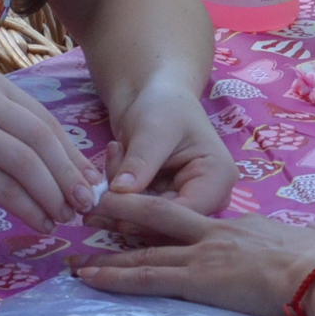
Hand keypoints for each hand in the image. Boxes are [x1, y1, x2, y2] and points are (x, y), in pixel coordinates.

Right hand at [0, 72, 102, 230]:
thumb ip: (20, 140)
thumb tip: (76, 172)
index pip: (46, 122)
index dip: (74, 155)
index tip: (92, 182)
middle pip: (42, 140)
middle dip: (69, 176)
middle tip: (87, 204)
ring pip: (27, 166)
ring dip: (53, 196)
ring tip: (66, 218)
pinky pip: (6, 189)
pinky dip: (30, 210)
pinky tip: (41, 224)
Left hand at [71, 190, 314, 315]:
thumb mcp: (314, 242)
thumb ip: (307, 241)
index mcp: (242, 227)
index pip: (193, 220)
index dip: (163, 218)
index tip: (143, 219)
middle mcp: (215, 234)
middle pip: (157, 219)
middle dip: (121, 218)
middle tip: (91, 218)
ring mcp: (204, 255)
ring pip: (144, 251)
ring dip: (107, 257)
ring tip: (75, 261)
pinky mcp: (198, 279)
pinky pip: (148, 278)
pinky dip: (116, 277)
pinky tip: (91, 278)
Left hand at [106, 82, 236, 212]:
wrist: (153, 93)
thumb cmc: (163, 103)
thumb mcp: (153, 128)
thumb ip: (140, 161)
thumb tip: (120, 193)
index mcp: (218, 178)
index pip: (185, 211)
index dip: (146, 215)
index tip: (108, 205)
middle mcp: (207, 197)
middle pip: (166, 222)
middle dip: (127, 206)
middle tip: (97, 188)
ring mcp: (185, 202)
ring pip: (146, 221)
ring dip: (119, 197)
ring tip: (113, 153)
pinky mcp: (163, 203)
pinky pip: (136, 213)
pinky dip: (117, 192)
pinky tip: (114, 157)